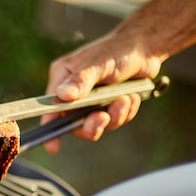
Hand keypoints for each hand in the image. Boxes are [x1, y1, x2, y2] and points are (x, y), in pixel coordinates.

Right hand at [41, 32, 162, 153]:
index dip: (51, 128)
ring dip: (114, 116)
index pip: (51, 108)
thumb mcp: (99, 64)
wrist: (145, 49)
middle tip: (104, 117)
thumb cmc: (118, 50)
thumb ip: (81, 81)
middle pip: (74, 123)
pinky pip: (112, 122)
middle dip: (93, 124)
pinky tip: (131, 98)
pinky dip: (124, 113)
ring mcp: (90, 101)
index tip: (53, 147)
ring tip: (125, 99)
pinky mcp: (106, 106)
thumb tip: (63, 95)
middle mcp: (73, 93)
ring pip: (96, 125)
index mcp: (63, 78)